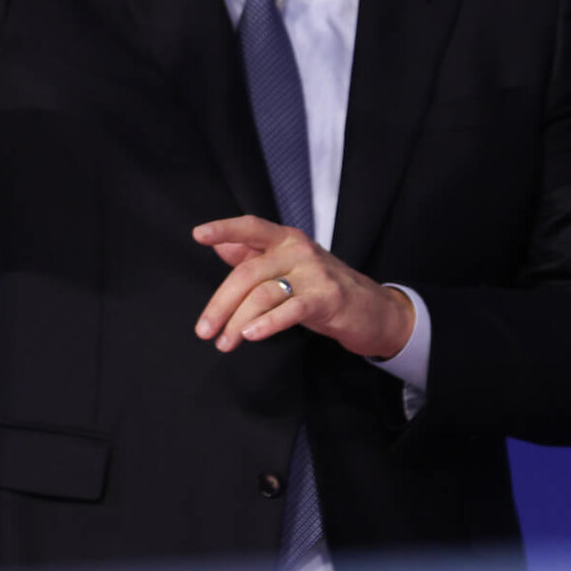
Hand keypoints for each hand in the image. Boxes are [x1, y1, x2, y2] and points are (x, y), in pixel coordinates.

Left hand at [192, 217, 414, 358]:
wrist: (371, 309)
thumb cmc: (322, 287)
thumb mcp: (288, 267)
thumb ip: (254, 256)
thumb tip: (221, 246)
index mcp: (286, 239)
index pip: (252, 227)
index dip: (225, 229)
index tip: (198, 235)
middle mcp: (299, 250)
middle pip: (248, 272)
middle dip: (220, 304)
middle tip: (204, 330)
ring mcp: (315, 273)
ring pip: (263, 294)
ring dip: (237, 321)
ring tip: (224, 343)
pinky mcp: (327, 298)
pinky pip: (290, 310)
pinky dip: (267, 323)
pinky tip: (251, 335)